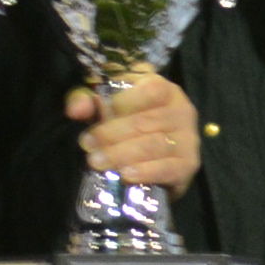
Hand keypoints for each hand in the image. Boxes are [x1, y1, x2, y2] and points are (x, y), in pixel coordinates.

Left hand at [74, 71, 202, 193]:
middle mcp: (182, 110)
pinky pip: (168, 168)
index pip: (149, 90)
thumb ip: (86, 101)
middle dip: (112, 134)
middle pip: (146, 121)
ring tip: (97, 162)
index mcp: (163, 88)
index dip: (122, 102)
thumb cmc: (124, 124)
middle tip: (87, 145)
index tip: (96, 115)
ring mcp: (188, 138)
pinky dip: (146, 172)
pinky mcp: (189, 165)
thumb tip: (75, 110)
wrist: (152, 162)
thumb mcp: (101, 107)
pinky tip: (126, 175)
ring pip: (154, 144)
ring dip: (122, 154)